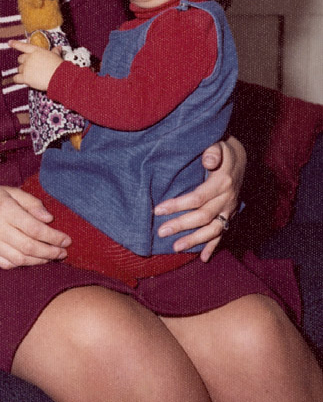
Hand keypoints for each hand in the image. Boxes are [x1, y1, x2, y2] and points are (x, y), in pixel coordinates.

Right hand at [0, 181, 71, 268]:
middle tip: (63, 253)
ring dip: (39, 261)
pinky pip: (6, 264)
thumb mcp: (11, 191)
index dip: (54, 237)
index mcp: (5, 209)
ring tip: (51, 257)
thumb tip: (49, 219)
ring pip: (19, 259)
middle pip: (29, 246)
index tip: (66, 240)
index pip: (35, 228)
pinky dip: (22, 264)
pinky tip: (31, 259)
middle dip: (50, 252)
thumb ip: (31, 203)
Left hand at [9, 40, 62, 90]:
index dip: (15, 44)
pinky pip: (16, 78)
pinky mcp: (25, 77)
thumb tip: (58, 48)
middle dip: (24, 62)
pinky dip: (18, 79)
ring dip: (23, 71)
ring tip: (32, 75)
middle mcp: (29, 58)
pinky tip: (21, 80)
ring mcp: (26, 67)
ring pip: (19, 69)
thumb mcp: (56, 56)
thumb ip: (55, 51)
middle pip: (20, 59)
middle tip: (31, 66)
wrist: (58, 77)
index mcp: (36, 51)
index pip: (23, 46)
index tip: (9, 42)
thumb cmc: (58, 66)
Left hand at [154, 136, 245, 260]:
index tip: (158, 210)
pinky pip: (223, 233)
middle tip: (161, 232)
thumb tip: (208, 160)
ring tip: (175, 248)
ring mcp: (230, 209)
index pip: (198, 198)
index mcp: (222, 182)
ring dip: (194, 240)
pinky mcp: (231, 214)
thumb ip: (213, 151)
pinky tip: (203, 258)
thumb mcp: (219, 144)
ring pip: (213, 229)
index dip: (178, 205)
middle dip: (181, 225)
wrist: (242, 156)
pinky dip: (213, 246)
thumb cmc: (224, 148)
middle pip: (203, 216)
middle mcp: (228, 199)